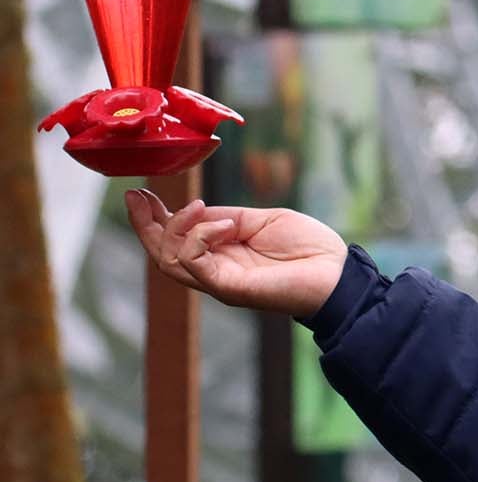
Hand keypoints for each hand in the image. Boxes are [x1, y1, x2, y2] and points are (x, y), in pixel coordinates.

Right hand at [124, 189, 347, 316]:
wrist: (337, 270)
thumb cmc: (307, 247)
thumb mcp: (260, 220)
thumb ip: (226, 217)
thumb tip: (193, 211)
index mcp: (221, 255)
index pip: (175, 240)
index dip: (154, 219)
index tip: (140, 194)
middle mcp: (215, 271)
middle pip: (163, 253)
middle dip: (145, 224)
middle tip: (136, 198)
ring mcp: (220, 281)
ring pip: (170, 260)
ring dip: (174, 228)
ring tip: (195, 208)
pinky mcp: (229, 288)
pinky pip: (194, 264)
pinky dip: (199, 237)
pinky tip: (222, 224)